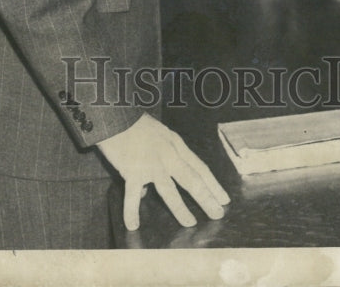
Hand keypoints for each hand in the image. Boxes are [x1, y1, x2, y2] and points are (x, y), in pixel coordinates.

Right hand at [97, 113, 229, 230]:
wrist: (115, 114)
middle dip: (206, 198)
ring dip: (180, 208)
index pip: (199, 167)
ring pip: (170, 189)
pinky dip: (131, 211)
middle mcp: (167, 154)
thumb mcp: (155, 134)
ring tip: (190, 223)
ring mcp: (151, 163)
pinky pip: (132, 195)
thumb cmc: (134, 123)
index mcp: (175, 144)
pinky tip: (133, 225)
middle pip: (191, 179)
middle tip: (218, 214)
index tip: (224, 199)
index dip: (213, 184)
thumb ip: (156, 159)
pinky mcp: (132, 169)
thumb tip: (145, 189)